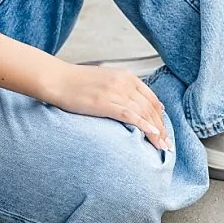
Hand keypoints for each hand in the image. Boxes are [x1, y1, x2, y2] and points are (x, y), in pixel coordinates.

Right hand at [51, 60, 170, 152]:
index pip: (150, 98)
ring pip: (144, 113)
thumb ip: (119, 89)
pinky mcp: (105, 103)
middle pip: (150, 108)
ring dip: (156, 132)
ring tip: (162, 146)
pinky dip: (144, 126)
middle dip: (161, 128)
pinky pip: (130, 116)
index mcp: (126, 76)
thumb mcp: (103, 80)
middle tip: (167, 144)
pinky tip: (152, 135)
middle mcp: (124, 82)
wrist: (56, 79)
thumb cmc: (75, 82)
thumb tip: (131, 105)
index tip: (163, 130)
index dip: (159, 116)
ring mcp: (115, 92)